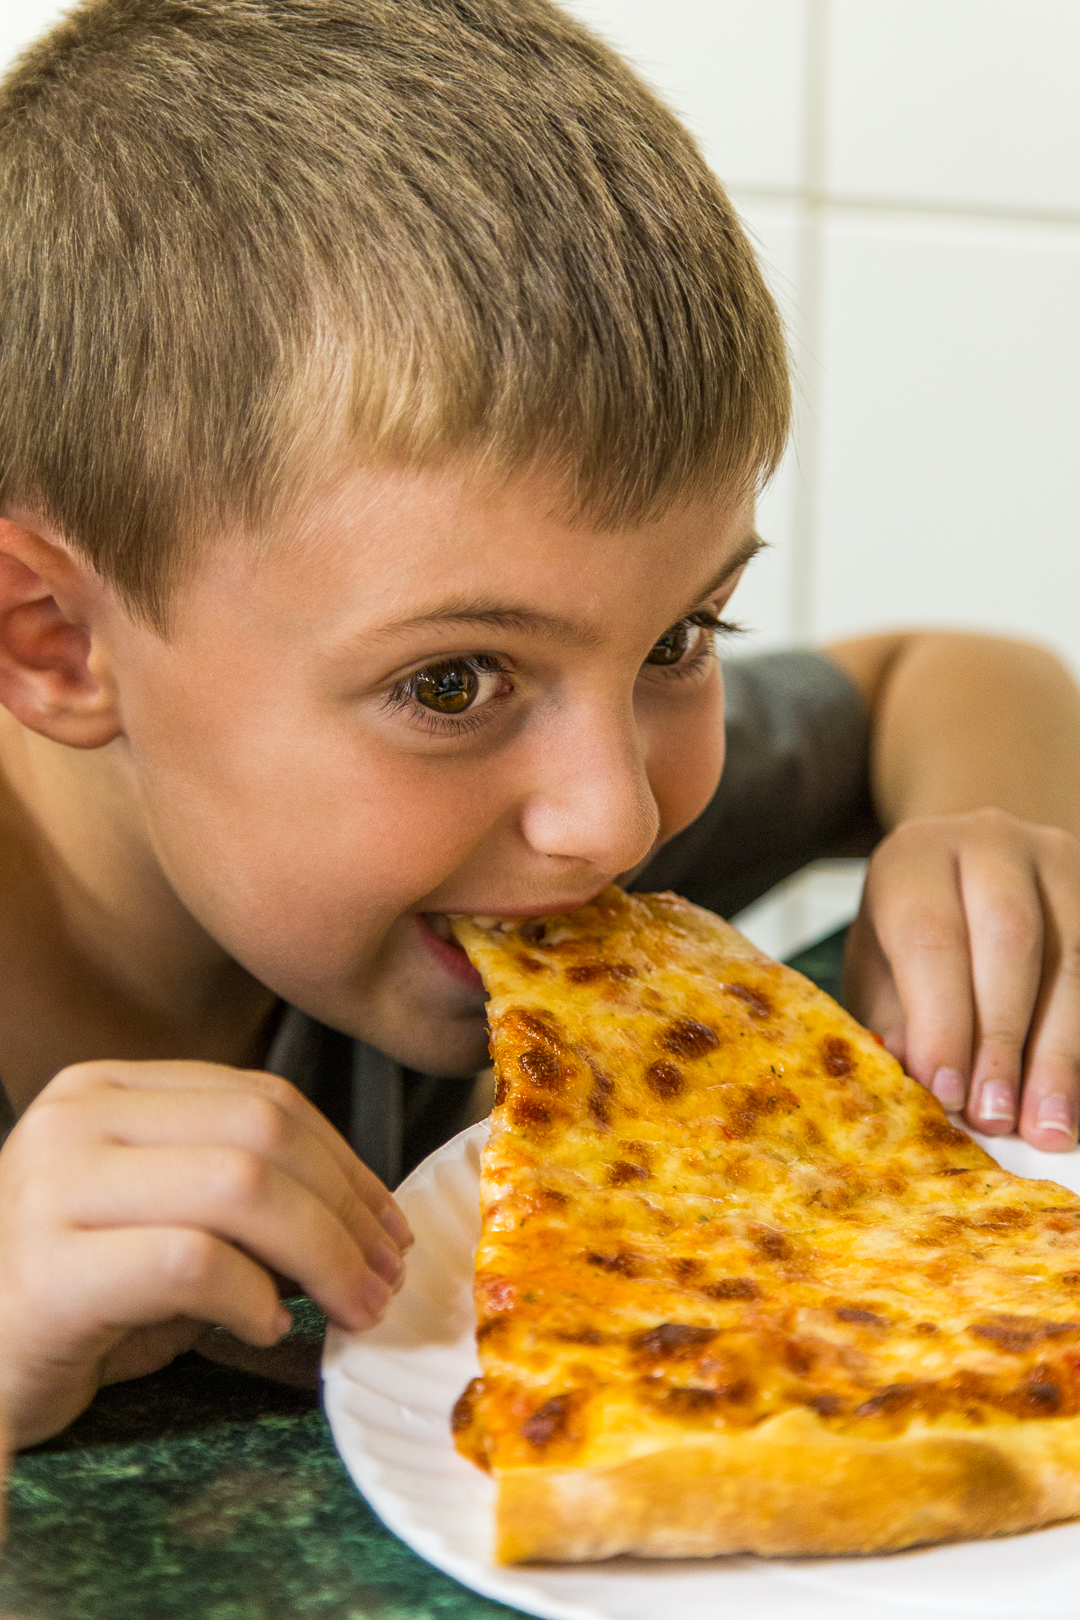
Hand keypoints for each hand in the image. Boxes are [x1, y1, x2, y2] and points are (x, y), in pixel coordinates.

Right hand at [0, 1060, 411, 1447]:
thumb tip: (363, 1219)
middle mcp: (76, 1117)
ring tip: (351, 1307)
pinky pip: (190, 1263)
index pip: (263, 1098)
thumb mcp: (160, 1220)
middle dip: (346, 1208)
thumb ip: (240, 1193)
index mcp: (109, 1088)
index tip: (388, 1225)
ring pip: (238, 1186)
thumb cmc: (76, 1300)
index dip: (346, 1161)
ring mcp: (52, 1186)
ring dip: (322, 1253)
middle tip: (384, 1275)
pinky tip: (266, 1327)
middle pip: (263, 1133)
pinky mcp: (47, 1273)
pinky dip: (251, 1297)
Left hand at [843, 808, 1079, 1149]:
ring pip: (1072, 956)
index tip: (948, 1094)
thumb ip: (893, 1018)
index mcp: (914, 856)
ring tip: (1048, 1123)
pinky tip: (1076, 1091)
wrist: (966, 865)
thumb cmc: (912, 929)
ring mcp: (1056, 857)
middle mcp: (989, 841)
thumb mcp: (880, 966)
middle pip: (1010, 941)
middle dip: (1005, 1040)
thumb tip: (915, 1082)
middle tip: (999, 1117)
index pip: (931, 938)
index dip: (942, 1022)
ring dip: (1060, 1050)